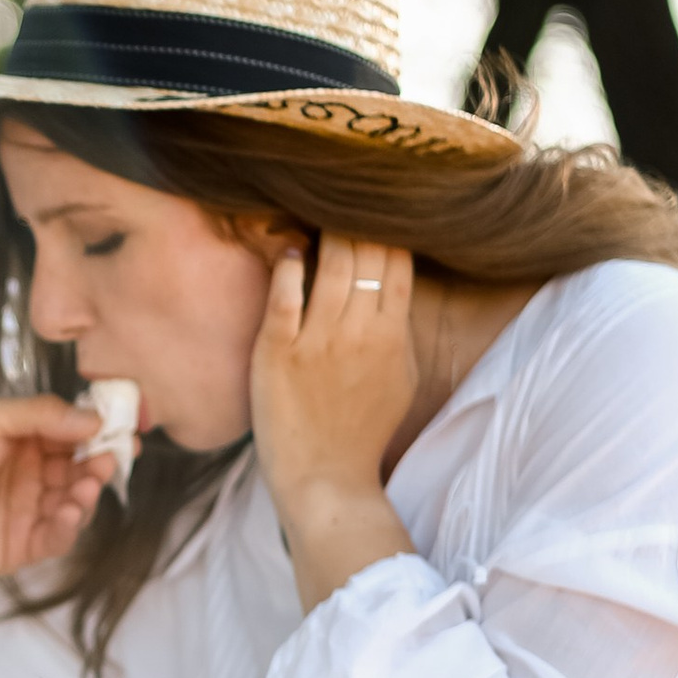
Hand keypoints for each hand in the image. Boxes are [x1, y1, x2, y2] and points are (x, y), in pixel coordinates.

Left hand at [0, 396, 105, 576]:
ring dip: (87, 495)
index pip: (75, 433)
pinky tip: (68, 512)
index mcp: (26, 438)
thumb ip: (41, 415)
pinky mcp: (20, 545)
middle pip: (81, 469)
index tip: (124, 430)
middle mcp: (32, 473)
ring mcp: (28, 510)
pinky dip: (70, 527)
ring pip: (75, 504)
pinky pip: (57, 538)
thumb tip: (93, 418)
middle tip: (105, 461)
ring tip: (83, 487)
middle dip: (99, 465)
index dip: (100, 432)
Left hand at [246, 233, 419, 611]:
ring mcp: (318, 340)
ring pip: (329, 262)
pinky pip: (285, 292)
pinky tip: (290, 251)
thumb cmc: (362, 429)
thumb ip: (397, 328)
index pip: (397, 259)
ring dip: (323, 231)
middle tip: (338, 198)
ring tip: (312, 214)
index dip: (386, 226)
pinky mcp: (278, 351)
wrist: (326, 479)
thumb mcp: (399, 377)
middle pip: (365, 251)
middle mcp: (360, 331)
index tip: (373, 206)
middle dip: (354, 219)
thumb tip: (394, 281)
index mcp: (393, 335)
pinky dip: (289, 265)